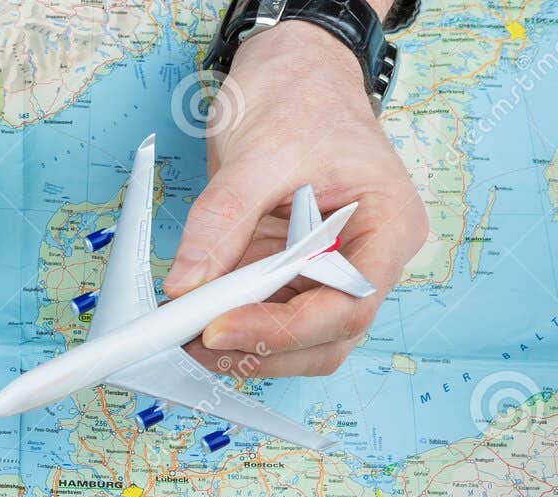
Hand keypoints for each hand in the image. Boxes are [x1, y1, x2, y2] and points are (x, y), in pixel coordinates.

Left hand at [168, 17, 426, 376]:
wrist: (292, 74)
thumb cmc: (298, 98)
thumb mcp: (257, 152)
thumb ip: (223, 220)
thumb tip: (185, 286)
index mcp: (387, 226)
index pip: (349, 305)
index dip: (285, 330)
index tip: (219, 328)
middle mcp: (367, 259)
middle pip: (325, 338)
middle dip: (261, 348)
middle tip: (192, 342)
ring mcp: (328, 270)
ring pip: (295, 340)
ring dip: (241, 346)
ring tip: (183, 334)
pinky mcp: (289, 273)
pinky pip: (264, 316)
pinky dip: (228, 324)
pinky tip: (191, 318)